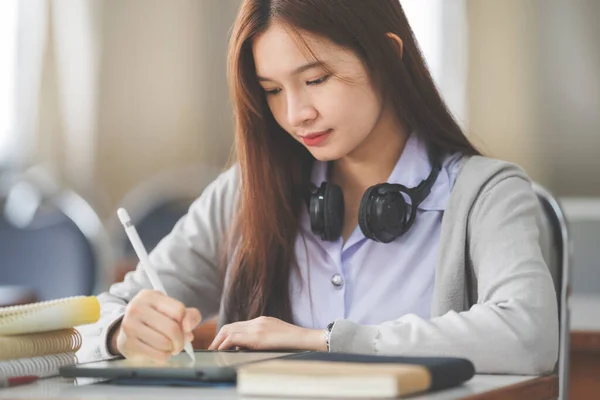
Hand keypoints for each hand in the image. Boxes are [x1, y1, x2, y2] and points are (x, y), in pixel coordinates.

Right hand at [112, 289, 201, 361]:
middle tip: (180, 344)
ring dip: (172, 349)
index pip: (179, 310)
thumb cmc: (155, 319)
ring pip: (164, 343)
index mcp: (150, 296)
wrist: (128, 332)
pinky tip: (162, 352)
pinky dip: (165, 356)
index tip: (184, 328)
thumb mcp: (172, 310)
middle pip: (172, 328)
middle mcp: (137, 308)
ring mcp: (130, 326)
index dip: (186, 322)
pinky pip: (157, 355)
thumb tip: (188, 328)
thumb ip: (189, 315)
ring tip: (170, 347)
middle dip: (181, 340)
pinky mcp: (128, 344)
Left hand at [208, 316, 326, 351]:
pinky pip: (234, 338)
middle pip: (230, 326)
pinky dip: (225, 344)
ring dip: (218, 341)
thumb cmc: (293, 342)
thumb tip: (244, 347)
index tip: (219, 343)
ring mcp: (257, 327)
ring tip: (213, 351)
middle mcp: (257, 321)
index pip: (237, 325)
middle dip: (218, 337)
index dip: (225, 334)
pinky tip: (222, 351)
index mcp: (261, 321)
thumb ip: (260, 339)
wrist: (306, 339)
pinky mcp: (258, 336)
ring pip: (229, 330)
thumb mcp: (274, 337)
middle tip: (212, 348)